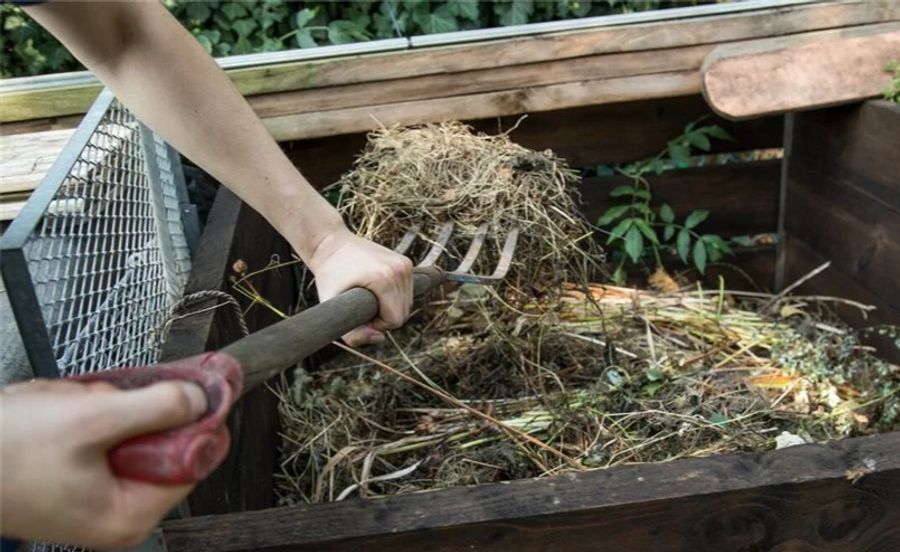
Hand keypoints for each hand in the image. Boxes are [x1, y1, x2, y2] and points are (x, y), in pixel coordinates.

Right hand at [0, 378, 206, 549]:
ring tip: (68, 410)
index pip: (196, 462)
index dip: (196, 421)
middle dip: (136, 412)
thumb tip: (203, 401)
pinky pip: (104, 437)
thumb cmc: (6, 451)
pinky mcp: (80, 480)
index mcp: (131, 515)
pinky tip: (58, 414)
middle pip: (165, 445)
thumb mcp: (91, 419)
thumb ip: (156, 408)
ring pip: (132, 434)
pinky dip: (86, 417)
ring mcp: (99, 497)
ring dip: (106, 410)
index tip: (194, 386)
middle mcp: (120, 514)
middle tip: (100, 402)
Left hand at [306, 228, 413, 345]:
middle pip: (404, 313)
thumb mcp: (332, 306)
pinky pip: (406, 292)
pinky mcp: (406, 262)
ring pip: (407, 304)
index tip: (359, 313)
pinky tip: (376, 288)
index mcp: (384, 278)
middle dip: (384, 317)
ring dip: (390, 307)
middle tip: (361, 305)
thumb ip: (352, 333)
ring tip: (368, 296)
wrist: (331, 245)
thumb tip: (380, 339)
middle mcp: (400, 269)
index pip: (395, 319)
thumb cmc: (329, 276)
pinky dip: (394, 296)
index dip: (377, 324)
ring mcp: (405, 264)